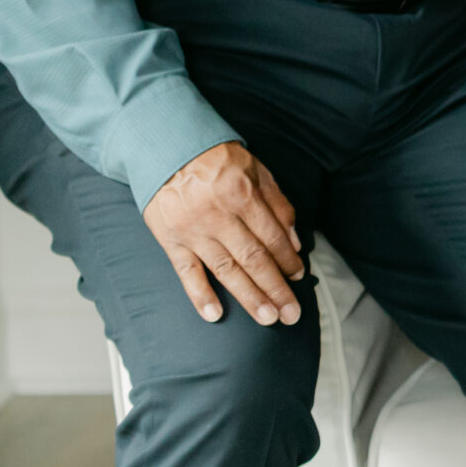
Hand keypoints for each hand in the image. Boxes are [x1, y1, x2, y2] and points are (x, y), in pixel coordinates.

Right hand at [142, 142, 304, 324]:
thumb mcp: (256, 170)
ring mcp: (193, 231)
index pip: (272, 237)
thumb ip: (277, 203)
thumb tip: (294, 240)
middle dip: (275, 289)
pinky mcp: (170, 239)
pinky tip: (215, 314)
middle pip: (254, 259)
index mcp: (243, 196)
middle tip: (291, 313)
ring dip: (248, 297)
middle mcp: (219, 217)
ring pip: (226, 270)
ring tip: (266, 318)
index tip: (299, 277)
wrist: (166, 148)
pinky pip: (186, 271)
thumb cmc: (216, 159)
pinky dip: (200, 294)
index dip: (288, 260)